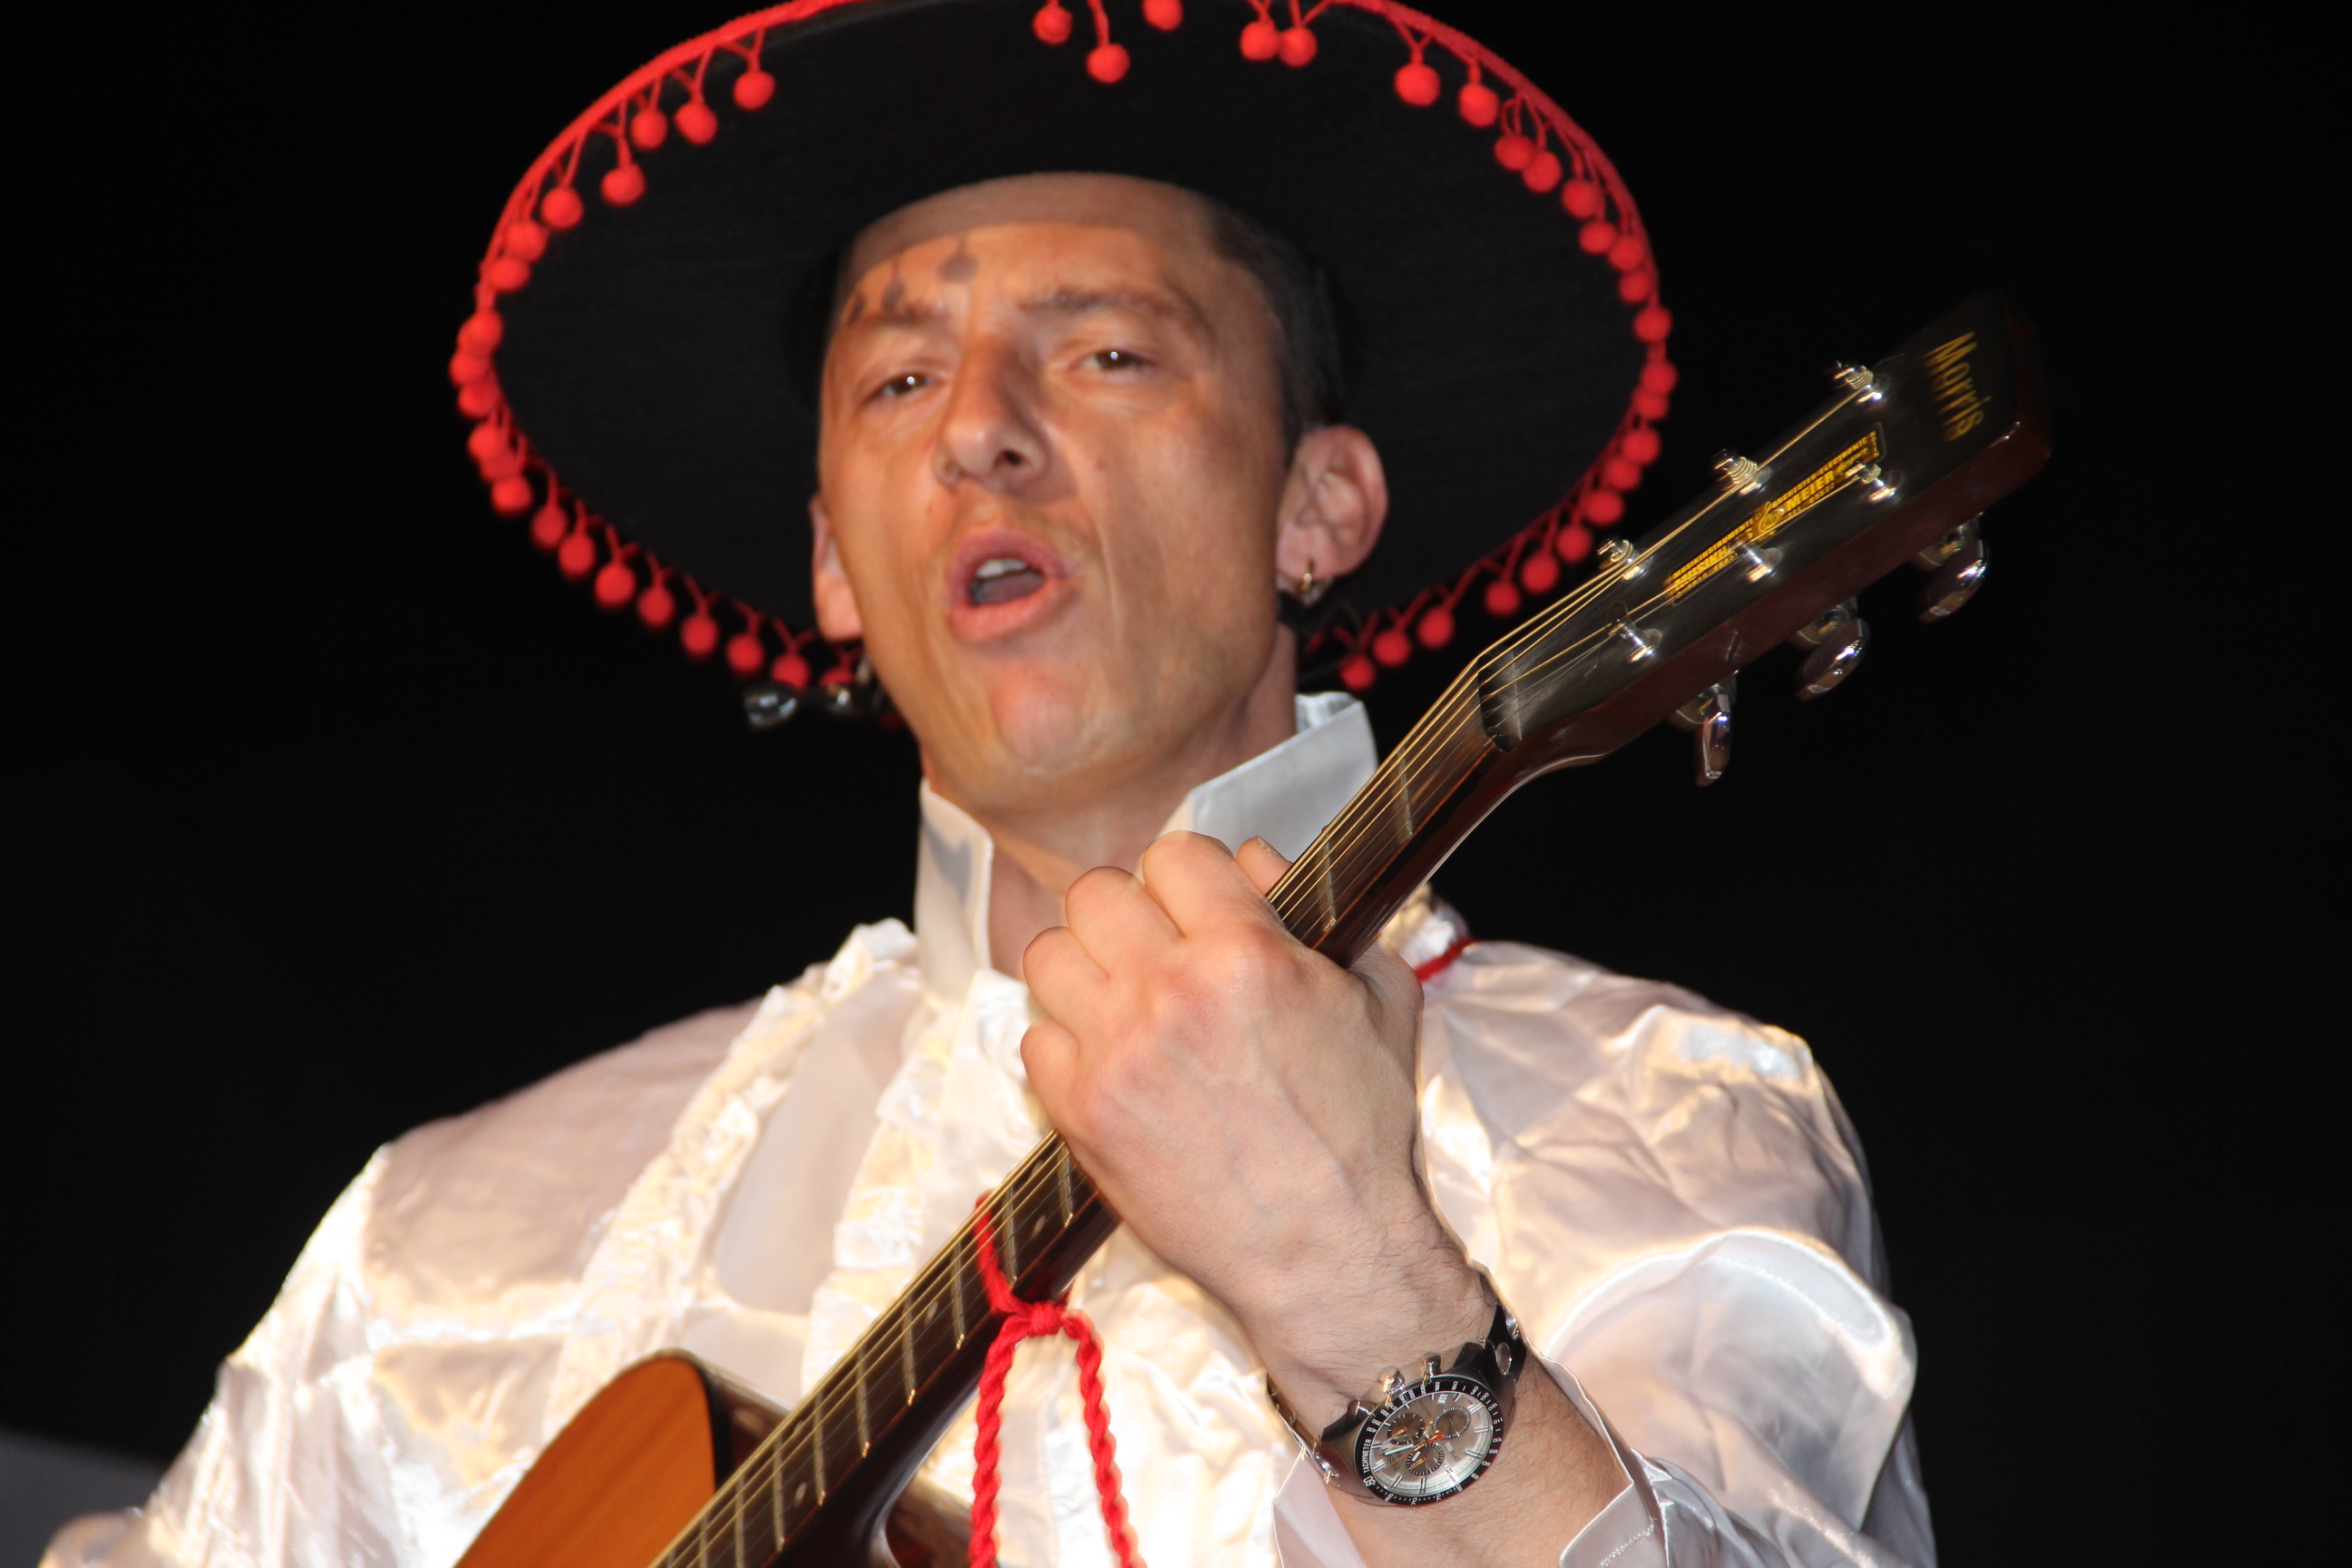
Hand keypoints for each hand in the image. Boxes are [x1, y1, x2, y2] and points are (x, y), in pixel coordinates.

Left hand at [1019, 832, 1486, 1418]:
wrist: (1330, 1254)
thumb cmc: (1360, 1134)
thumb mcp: (1380, 999)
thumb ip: (1318, 911)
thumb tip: (1255, 860)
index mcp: (1247, 954)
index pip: (1173, 854)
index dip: (1188, 878)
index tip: (1196, 907)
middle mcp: (1171, 994)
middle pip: (1094, 892)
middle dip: (1125, 913)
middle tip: (1149, 950)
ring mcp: (1117, 1055)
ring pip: (1047, 956)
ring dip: (1083, 971)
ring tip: (1118, 1001)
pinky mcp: (1083, 1115)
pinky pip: (1035, 1039)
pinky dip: (1066, 1045)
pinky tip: (1110, 1064)